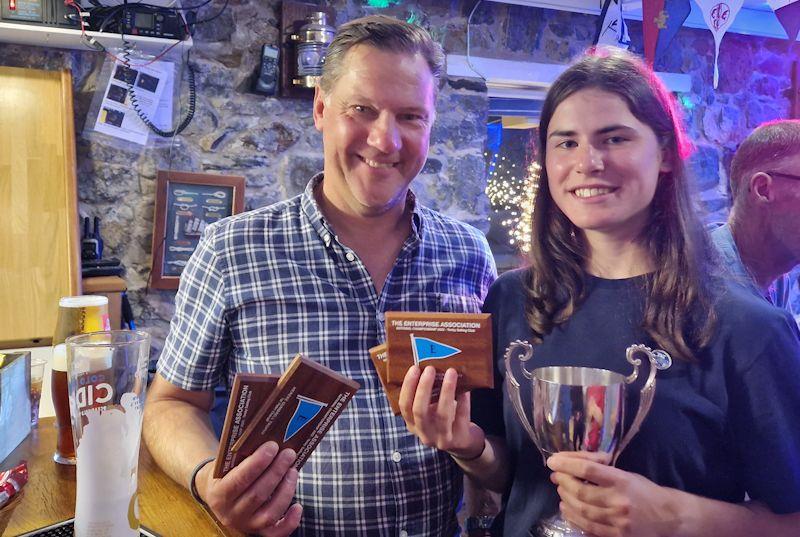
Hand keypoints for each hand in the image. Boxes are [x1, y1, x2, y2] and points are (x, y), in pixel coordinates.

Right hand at [196, 442, 302, 535]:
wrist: (218, 494)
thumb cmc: (227, 472)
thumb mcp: (226, 463)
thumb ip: (241, 453)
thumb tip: (269, 439)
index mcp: (218, 494)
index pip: (240, 479)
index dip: (258, 463)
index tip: (273, 446)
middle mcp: (231, 514)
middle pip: (258, 494)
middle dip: (276, 471)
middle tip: (289, 453)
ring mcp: (245, 525)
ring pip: (270, 512)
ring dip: (286, 490)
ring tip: (293, 470)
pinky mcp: (259, 531)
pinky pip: (276, 533)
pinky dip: (290, 522)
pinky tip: (298, 506)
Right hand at [398, 365, 484, 459]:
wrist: (462, 442)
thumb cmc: (443, 419)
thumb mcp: (430, 411)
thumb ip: (427, 396)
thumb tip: (430, 364)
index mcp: (413, 424)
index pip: (404, 406)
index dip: (408, 387)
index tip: (414, 368)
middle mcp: (424, 434)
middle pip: (420, 411)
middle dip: (424, 387)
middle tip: (430, 368)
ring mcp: (442, 438)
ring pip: (442, 414)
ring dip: (446, 391)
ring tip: (451, 372)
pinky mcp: (459, 438)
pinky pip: (461, 415)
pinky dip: (463, 400)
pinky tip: (465, 388)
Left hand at [547, 452, 678, 536]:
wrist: (671, 518)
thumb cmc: (645, 491)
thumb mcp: (627, 474)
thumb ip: (602, 470)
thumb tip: (570, 467)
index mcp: (623, 480)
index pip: (588, 469)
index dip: (567, 464)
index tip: (553, 461)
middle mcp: (619, 501)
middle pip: (581, 491)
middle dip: (563, 482)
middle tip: (556, 476)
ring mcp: (618, 521)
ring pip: (582, 510)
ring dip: (566, 499)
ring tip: (561, 491)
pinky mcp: (617, 536)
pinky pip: (588, 528)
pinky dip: (573, 518)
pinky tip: (567, 509)